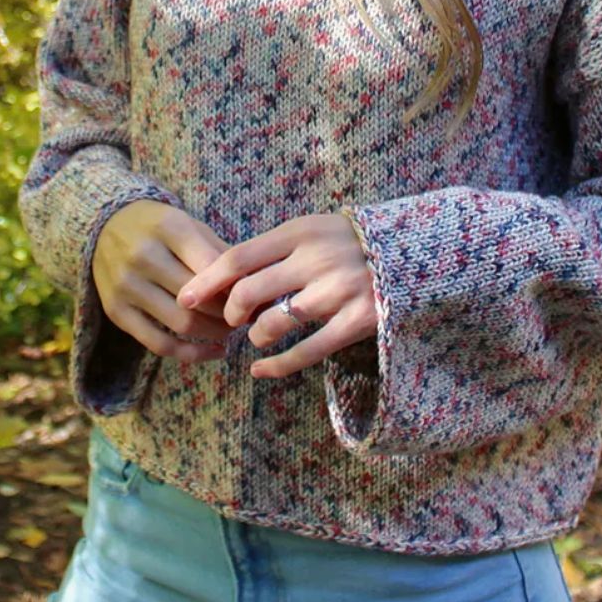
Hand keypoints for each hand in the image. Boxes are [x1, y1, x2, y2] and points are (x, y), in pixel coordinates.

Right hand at [91, 199, 238, 363]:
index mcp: (167, 227)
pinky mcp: (116, 311)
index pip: (212, 266)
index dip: (238, 288)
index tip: (254, 298)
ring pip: (183, 324)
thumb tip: (256, 289)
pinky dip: (192, 354)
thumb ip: (221, 254)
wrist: (104, 226)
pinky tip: (214, 351)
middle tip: (247, 317)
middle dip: (230, 313)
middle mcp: (142, 255)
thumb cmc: (160, 228)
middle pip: (199, 298)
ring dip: (215, 334)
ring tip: (231, 331)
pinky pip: (159, 344)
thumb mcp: (190, 226)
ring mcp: (126, 285)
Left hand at [175, 208, 377, 379]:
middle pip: (248, 293)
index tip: (184, 298)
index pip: (237, 258)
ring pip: (272, 324)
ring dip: (256, 336)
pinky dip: (276, 366)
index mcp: (300, 232)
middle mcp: (315, 260)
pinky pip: (306, 351)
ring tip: (259, 336)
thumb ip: (275, 249)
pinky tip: (261, 371)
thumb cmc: (351, 244)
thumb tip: (224, 277)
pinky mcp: (356, 321)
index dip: (206, 282)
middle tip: (231, 320)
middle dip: (229, 314)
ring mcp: (337, 292)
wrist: (416, 251)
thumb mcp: (314, 230)